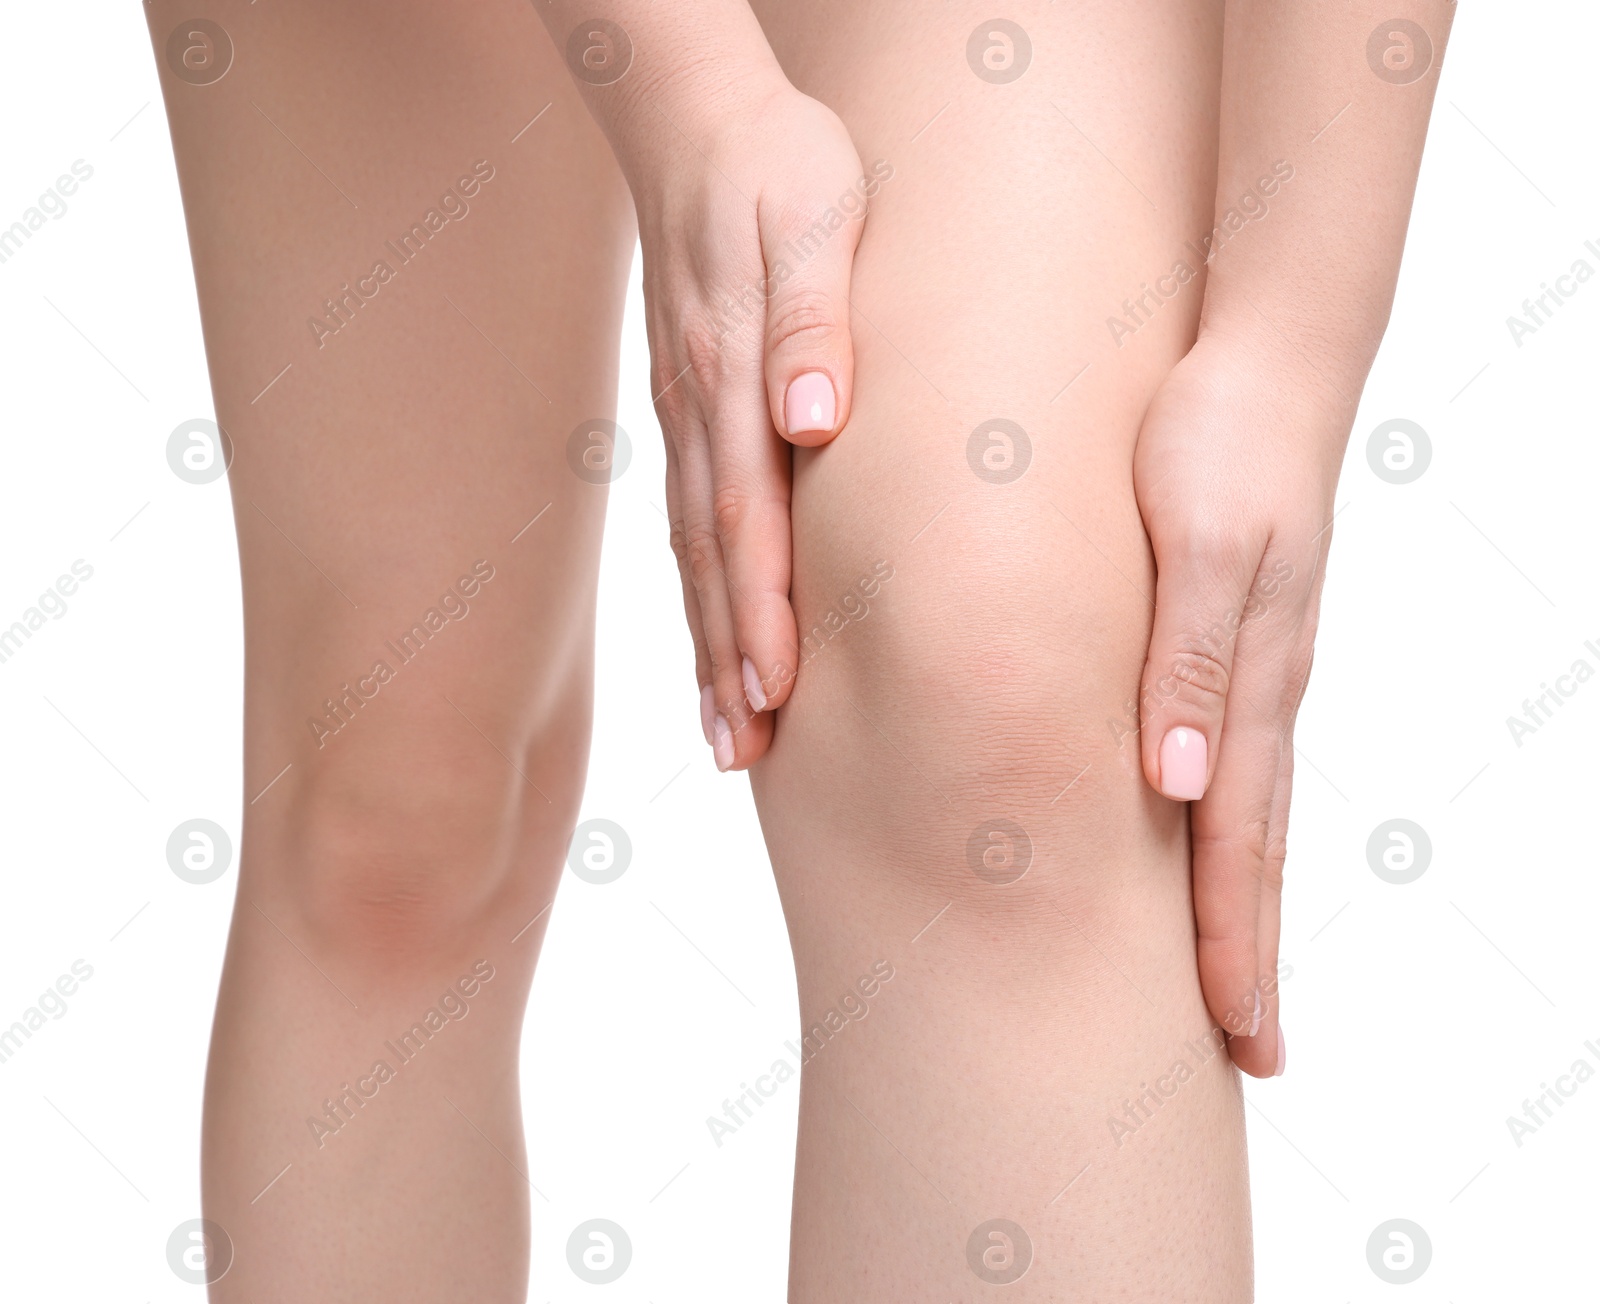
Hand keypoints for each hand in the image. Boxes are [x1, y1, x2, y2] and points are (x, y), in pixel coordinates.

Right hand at [636, 80, 873, 770]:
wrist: (698, 120)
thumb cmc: (779, 164)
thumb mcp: (815, 217)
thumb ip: (811, 321)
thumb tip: (813, 422)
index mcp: (733, 374)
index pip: (747, 515)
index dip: (761, 608)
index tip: (776, 691)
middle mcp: (700, 411)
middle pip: (712, 558)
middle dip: (731, 659)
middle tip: (746, 751)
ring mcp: (684, 417)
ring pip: (693, 553)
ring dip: (708, 645)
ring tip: (729, 732)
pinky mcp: (686, 412)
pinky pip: (688, 521)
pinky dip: (699, 593)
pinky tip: (713, 639)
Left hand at [1132, 330, 1350, 1078]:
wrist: (1263, 354)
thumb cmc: (1221, 439)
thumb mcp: (1196, 545)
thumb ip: (1184, 662)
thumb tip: (1175, 787)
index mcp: (1244, 684)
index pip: (1237, 845)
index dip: (1230, 944)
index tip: (1235, 1038)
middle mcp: (1253, 692)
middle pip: (1251, 848)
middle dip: (1245, 950)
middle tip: (1250, 1049)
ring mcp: (1248, 667)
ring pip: (1243, 810)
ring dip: (1235, 898)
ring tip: (1226, 970)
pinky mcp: (1230, 633)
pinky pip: (1228, 752)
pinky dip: (1221, 822)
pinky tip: (1200, 834)